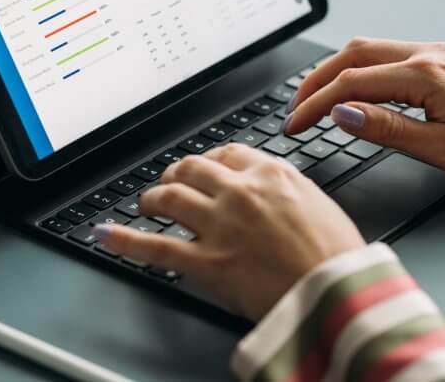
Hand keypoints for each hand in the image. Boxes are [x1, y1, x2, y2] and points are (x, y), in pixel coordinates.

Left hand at [94, 144, 364, 319]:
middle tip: (169, 183)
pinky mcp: (206, 262)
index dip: (209, 159)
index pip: (227, 152)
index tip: (204, 167)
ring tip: (147, 205)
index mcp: (272, 174)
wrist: (338, 292)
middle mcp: (241, 191)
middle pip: (193, 168)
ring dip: (152, 198)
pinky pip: (155, 247)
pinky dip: (124, 239)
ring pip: (170, 197)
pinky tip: (106, 234)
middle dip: (175, 173)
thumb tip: (273, 194)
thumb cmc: (338, 256)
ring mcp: (220, 225)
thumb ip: (288, 192)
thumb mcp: (320, 204)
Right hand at [284, 37, 444, 185]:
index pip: (350, 84)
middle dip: (316, 80)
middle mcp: (430, 53)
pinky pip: (393, 54)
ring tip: (318, 98)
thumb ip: (387, 128)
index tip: (293, 126)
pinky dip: (364, 67)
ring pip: (372, 49)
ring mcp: (441, 52)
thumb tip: (341, 113)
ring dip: (339, 70)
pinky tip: (358, 87)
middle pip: (354, 55)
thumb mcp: (442, 149)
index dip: (314, 105)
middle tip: (294, 109)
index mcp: (425, 74)